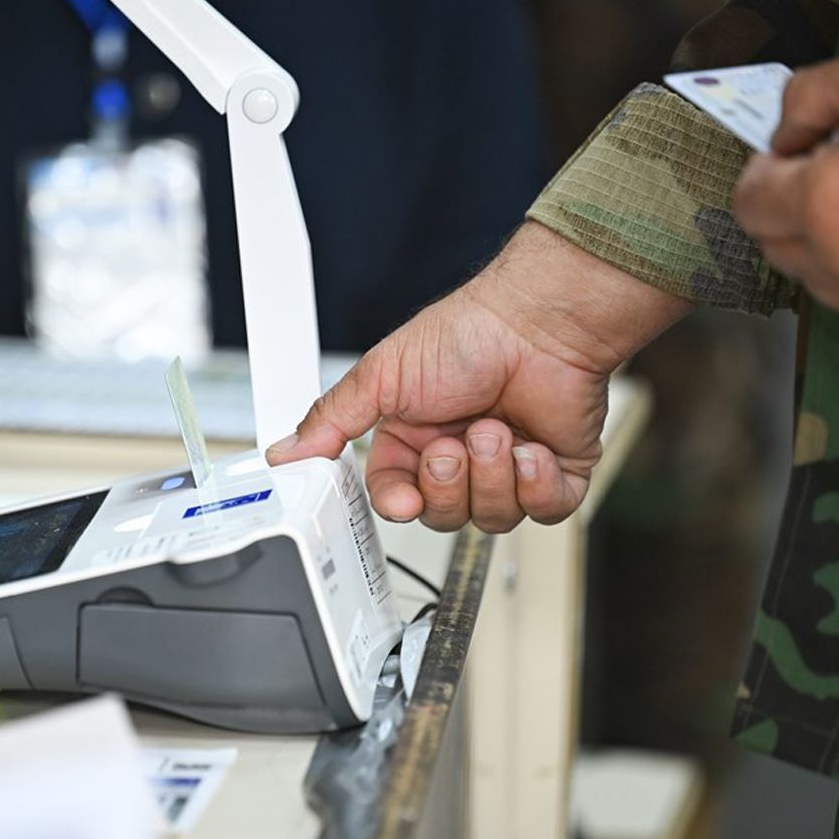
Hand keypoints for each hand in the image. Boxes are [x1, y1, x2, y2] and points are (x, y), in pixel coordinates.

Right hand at [266, 223, 687, 531]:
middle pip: (443, 515)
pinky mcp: (555, 475)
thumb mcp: (381, 375)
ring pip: (492, 518)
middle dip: (450, 483)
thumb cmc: (469, 334)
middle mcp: (459, 458)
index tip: (406, 498)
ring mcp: (508, 468)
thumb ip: (331, 420)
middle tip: (455, 445)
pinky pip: (544, 510)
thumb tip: (284, 452)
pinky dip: (537, 483)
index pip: (396, 497)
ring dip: (493, 474)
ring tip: (497, 430)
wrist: (540, 321)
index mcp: (414, 439)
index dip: (401, 503)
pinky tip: (533, 448)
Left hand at [733, 52, 838, 342]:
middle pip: (775, 248)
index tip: (786, 164)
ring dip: (828, 251)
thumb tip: (775, 142)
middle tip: (836, 181)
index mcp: (820, 203)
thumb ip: (802, 100)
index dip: (761, 178)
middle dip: (790, 214)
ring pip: (816, 282)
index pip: (746, 207)